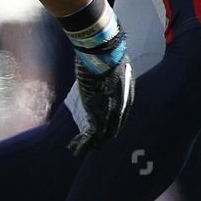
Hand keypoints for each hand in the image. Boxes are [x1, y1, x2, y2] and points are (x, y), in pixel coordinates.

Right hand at [68, 28, 133, 154]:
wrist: (103, 51)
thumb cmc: (104, 54)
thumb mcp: (109, 67)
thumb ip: (107, 76)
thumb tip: (99, 73)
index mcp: (127, 97)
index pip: (119, 119)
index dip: (108, 127)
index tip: (96, 131)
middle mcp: (122, 108)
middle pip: (112, 131)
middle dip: (98, 140)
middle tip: (84, 143)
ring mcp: (111, 112)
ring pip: (102, 137)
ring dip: (88, 145)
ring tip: (75, 149)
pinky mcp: (97, 114)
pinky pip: (92, 137)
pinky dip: (83, 145)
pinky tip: (73, 148)